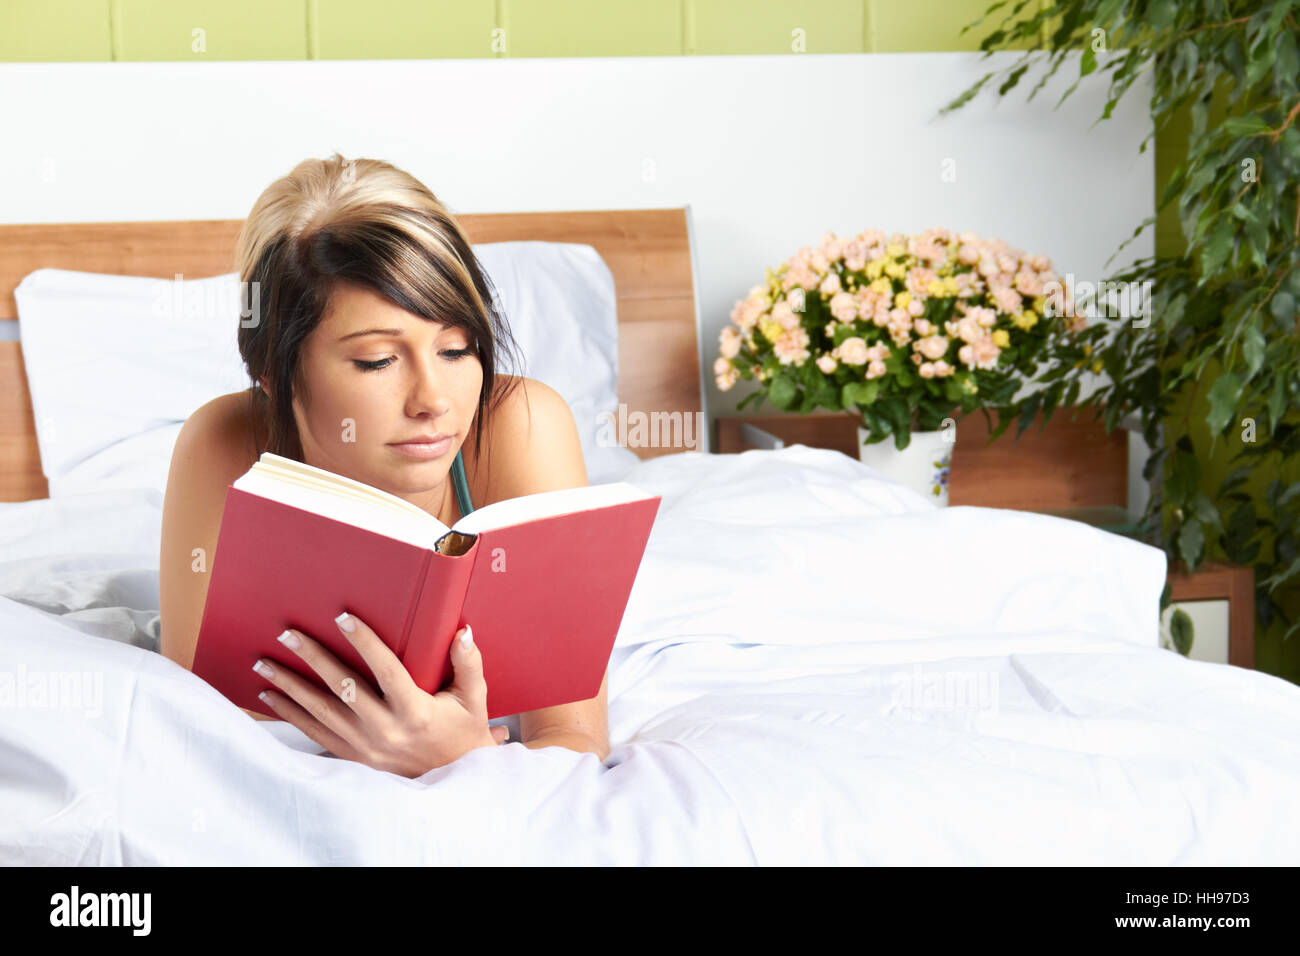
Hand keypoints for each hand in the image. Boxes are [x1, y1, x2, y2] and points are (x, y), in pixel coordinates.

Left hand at [252, 613, 507, 776]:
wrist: (453, 780)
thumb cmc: (463, 734)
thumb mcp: (474, 700)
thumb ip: (468, 664)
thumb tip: (462, 631)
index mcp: (416, 712)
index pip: (387, 671)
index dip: (365, 643)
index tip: (344, 617)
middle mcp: (386, 730)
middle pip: (343, 689)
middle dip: (313, 659)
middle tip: (288, 634)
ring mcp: (365, 746)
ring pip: (321, 711)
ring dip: (290, 686)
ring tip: (264, 663)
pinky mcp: (352, 757)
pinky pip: (314, 733)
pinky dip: (290, 713)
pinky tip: (269, 695)